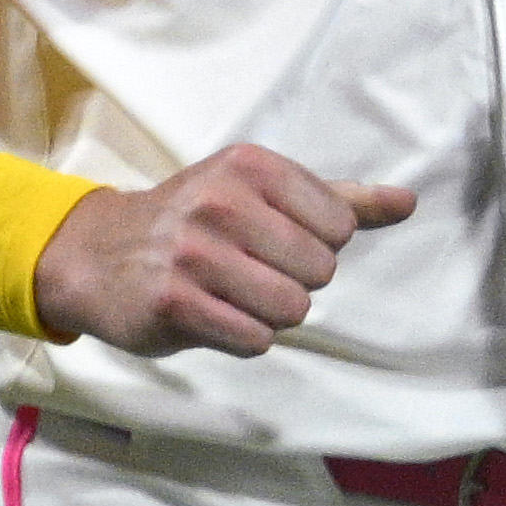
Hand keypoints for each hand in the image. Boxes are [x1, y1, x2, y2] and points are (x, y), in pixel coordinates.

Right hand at [33, 147, 419, 359]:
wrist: (96, 253)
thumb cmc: (193, 221)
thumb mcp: (260, 193)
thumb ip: (341, 199)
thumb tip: (408, 202)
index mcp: (250, 166)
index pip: (341, 225)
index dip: (315, 244)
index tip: (272, 239)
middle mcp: (221, 201)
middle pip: (320, 271)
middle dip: (292, 281)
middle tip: (247, 270)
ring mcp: (194, 252)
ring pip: (291, 309)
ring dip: (269, 314)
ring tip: (231, 294)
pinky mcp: (174, 302)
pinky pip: (254, 339)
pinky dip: (242, 336)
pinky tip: (212, 315)